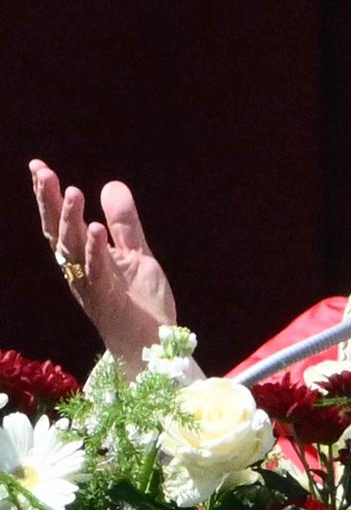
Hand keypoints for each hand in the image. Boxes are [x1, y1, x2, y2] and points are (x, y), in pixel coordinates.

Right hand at [30, 160, 177, 374]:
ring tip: (73, 191)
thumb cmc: (140, 302)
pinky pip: (97, 271)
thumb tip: (110, 184)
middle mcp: (79, 270)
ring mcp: (90, 284)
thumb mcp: (136, 254)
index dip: (48, 196)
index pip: (61, 222)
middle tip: (42, 171)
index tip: (37, 166)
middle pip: (58, 231)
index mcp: (83, 257)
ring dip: (71, 221)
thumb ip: (124, 223)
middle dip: (48, 202)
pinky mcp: (107, 299)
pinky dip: (96, 250)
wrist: (153, 343)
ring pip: (73, 249)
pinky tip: (97, 228)